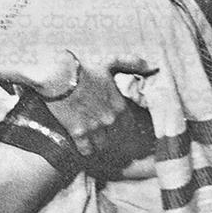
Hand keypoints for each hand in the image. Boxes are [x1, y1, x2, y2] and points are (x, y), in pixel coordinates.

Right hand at [41, 50, 156, 158]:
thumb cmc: (83, 70)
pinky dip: (84, 149)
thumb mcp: (110, 63)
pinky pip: (86, 149)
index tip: (113, 123)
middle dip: (108, 133)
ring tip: (89, 138)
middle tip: (99, 130)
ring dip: (96, 142)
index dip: (120, 124)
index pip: (128, 125)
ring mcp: (94, 127)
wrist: (58, 77)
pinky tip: (81, 145)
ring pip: (101, 144)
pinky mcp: (78, 132)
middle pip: (115, 136)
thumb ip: (132, 64)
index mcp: (120, 105)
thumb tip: (152, 66)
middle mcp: (110, 119)